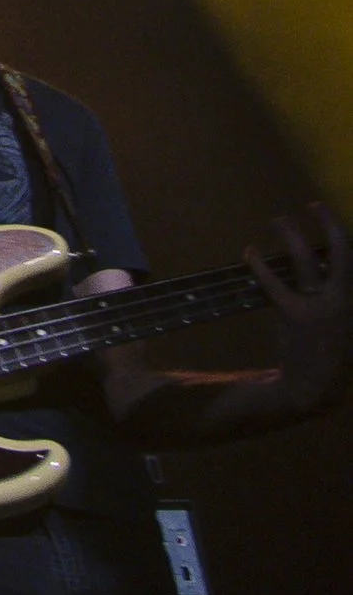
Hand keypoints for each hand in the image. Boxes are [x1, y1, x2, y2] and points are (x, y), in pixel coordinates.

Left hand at [248, 204, 352, 414]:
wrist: (316, 389)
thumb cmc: (335, 359)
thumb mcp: (349, 327)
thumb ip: (342, 298)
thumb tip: (331, 271)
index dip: (342, 233)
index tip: (331, 215)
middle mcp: (344, 299)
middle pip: (340, 251)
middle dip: (328, 222)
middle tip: (312, 205)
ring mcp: (320, 306)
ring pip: (305, 259)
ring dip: (290, 235)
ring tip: (278, 219)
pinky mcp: (294, 314)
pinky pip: (275, 283)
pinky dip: (260, 265)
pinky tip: (250, 251)